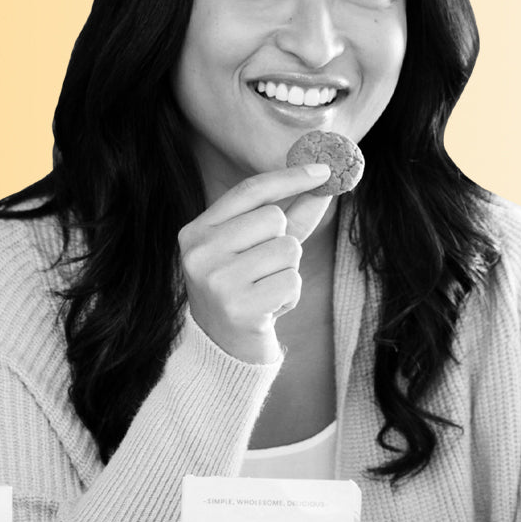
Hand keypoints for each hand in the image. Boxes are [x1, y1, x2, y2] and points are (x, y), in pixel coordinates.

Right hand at [178, 163, 334, 362]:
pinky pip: (292, 281)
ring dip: (288, 272)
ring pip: (288, 249)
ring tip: (264, 291)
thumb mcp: (258, 250)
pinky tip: (269, 309)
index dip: (289, 177)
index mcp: (196, 232)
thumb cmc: (243, 292)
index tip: (324, 170)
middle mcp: (200, 253)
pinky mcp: (240, 308)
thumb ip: (289, 217)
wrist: (222, 352)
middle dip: (283, 242)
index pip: (249, 191)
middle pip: (274, 218)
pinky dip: (290, 296)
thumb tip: (323, 185)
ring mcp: (217, 281)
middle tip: (264, 270)